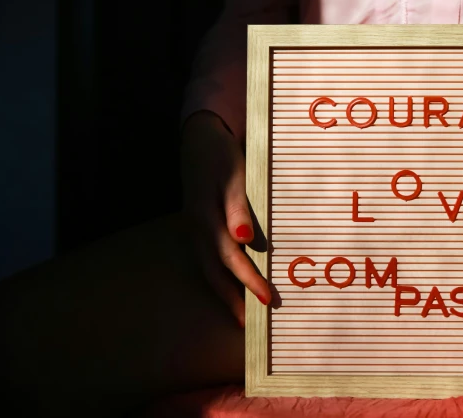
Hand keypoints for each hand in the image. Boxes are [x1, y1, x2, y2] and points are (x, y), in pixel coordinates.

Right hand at [181, 111, 270, 325]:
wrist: (200, 140)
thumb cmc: (222, 157)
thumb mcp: (233, 175)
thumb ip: (238, 207)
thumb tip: (243, 239)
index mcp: (206, 218)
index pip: (229, 257)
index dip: (248, 279)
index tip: (266, 299)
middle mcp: (198, 229)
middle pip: (216, 272)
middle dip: (236, 298)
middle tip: (256, 321)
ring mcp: (196, 231)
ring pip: (210, 270)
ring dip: (227, 294)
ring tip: (244, 317)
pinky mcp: (200, 229)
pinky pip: (210, 260)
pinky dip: (222, 278)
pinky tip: (235, 289)